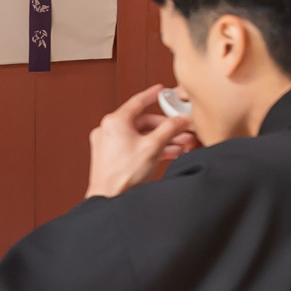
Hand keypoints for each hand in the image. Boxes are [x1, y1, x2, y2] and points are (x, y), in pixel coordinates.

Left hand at [87, 86, 196, 200]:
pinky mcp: (110, 157)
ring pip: (140, 135)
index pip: (138, 101)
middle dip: (165, 127)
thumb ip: (169, 129)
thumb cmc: (123, 176)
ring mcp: (108, 144)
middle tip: (181, 130)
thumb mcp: (153, 147)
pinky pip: (134, 146)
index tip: (160, 90)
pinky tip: (167, 154)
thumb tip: (180, 120)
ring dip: (161, 139)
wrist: (109, 200)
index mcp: (115, 121)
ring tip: (180, 145)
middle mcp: (108, 130)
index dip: (153, 95)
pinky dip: (150, 148)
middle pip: (143, 122)